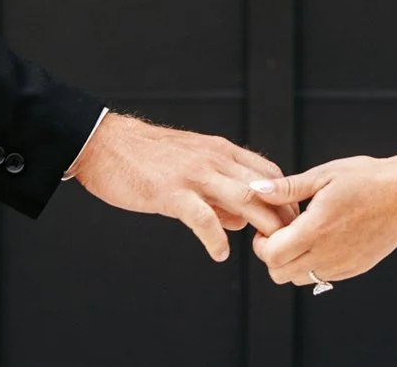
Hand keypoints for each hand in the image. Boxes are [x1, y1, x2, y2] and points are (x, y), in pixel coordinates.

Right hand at [67, 114, 295, 261]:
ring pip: (244, 199)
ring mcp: (193, 174)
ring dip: (261, 227)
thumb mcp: (191, 165)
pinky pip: (203, 218)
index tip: (292, 223)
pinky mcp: (171, 192)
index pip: (268, 172)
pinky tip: (220, 253)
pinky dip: (216, 239)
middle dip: (282, 217)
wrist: (104, 143)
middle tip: (290, 243)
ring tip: (266, 251)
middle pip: (264, 188)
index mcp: (220, 150)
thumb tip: (241, 220)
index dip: (286, 198)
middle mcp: (213, 159)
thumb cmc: (146, 158)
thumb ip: (218, 190)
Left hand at [250, 155, 396, 288]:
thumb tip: (257, 190)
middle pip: (280, 274)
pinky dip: (314, 264)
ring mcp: (343, 265)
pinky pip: (323, 278)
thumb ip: (288, 188)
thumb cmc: (367, 178)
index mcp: (316, 230)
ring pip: (300, 279)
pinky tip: (324, 239)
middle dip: (273, 255)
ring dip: (293, 262)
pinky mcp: (356, 268)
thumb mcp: (324, 175)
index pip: (271, 255)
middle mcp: (328, 254)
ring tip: (304, 234)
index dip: (261, 242)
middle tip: (282, 231)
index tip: (269, 225)